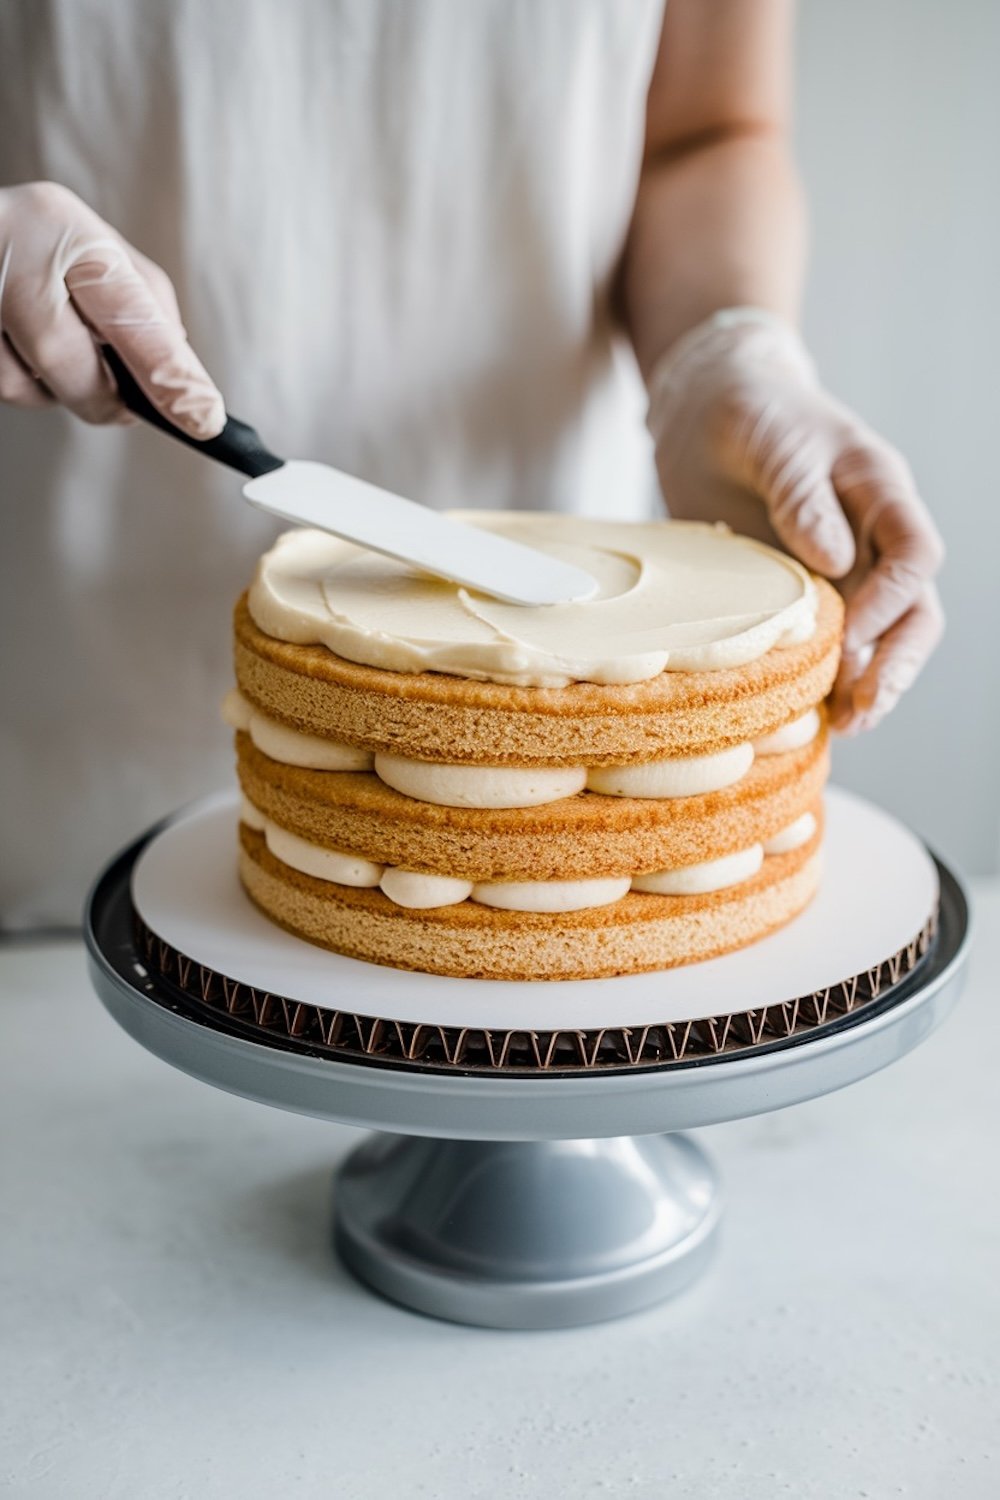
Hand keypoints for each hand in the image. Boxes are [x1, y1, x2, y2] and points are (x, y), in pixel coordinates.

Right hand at [0, 180, 223, 436]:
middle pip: (70, 365)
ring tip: (54, 347)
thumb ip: (142, 302)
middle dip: (106, 398)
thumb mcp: (92, 246)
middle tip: (127, 406)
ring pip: (27, 388)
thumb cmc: (38, 239)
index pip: (127, 312)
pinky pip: (2, 386)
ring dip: (55, 390)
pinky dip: (22, 383)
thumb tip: (178, 376)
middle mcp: (7, 254)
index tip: (203, 417)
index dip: (168, 374)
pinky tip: (21, 348)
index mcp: (62, 225)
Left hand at [647, 311, 944, 733]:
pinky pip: (823, 640)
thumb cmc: (745, 409)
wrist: (705, 407)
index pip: (914, 554)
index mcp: (878, 490)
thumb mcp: (769, 439)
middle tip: (862, 709)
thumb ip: (800, 495)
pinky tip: (805, 711)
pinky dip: (820, 676)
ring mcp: (838, 568)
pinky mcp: (798, 591)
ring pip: (874, 636)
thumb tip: (836, 560)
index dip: (890, 601)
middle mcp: (870, 536)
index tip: (849, 634)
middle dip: (894, 663)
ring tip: (842, 726)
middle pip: (911, 610)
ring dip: (862, 681)